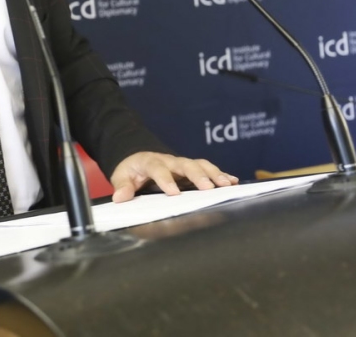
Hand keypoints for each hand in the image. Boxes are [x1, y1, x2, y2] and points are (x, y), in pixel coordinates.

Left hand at [109, 151, 238, 202]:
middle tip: (208, 187)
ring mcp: (183, 165)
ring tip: (227, 184)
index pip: (158, 168)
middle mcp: (170, 161)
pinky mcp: (193, 170)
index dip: (166, 179)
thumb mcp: (122, 176)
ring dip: (214, 174)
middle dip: (198, 175)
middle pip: (185, 164)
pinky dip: (222, 174)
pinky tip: (234, 182)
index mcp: (150, 162)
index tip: (174, 193)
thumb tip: (121, 197)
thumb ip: (122, 186)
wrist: (140, 158)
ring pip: (201, 165)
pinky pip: (208, 169)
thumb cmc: (132, 170)